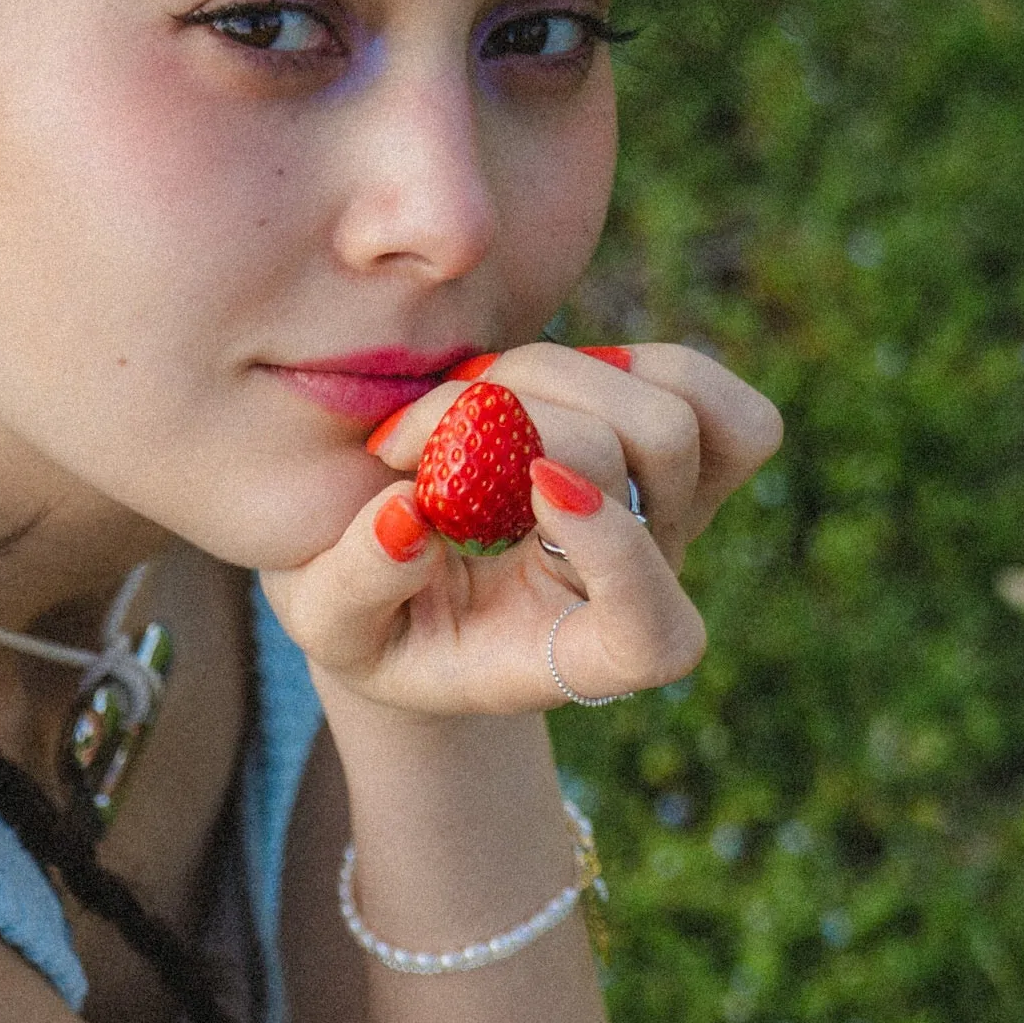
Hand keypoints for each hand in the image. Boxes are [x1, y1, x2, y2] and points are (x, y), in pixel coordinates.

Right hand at [264, 341, 783, 713]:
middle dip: (529, 419)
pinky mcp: (677, 458)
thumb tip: (409, 512)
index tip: (531, 487)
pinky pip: (694, 385)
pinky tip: (539, 387)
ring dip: (555, 378)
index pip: (651, 631)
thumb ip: (356, 587)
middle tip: (411, 440)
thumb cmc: (376, 618)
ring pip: (672, 411)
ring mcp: (674, 519)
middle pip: (654, 463)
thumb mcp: (330, 623)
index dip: (616, 550)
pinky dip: (618, 363)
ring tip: (465, 404)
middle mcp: (645, 588)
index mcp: (578, 659)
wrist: (421, 584)